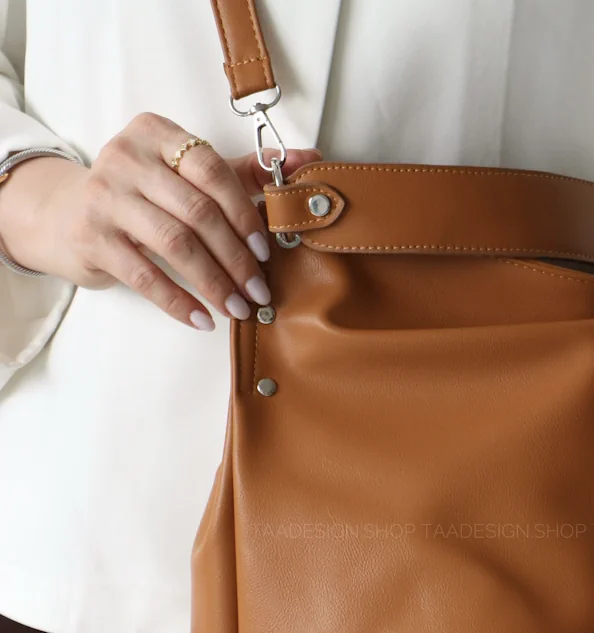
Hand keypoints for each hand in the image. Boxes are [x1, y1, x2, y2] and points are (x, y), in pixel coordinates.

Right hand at [0, 111, 320, 329]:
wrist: (66, 214)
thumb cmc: (144, 195)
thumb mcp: (186, 174)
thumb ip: (244, 170)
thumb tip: (308, 160)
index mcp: (156, 134)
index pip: (212, 169)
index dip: (245, 213)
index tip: (266, 251)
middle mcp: (126, 157)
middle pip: (198, 212)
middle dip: (237, 258)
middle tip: (260, 291)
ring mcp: (104, 196)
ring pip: (176, 244)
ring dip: (215, 283)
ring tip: (238, 309)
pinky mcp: (90, 236)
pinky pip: (145, 276)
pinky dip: (178, 302)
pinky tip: (203, 319)